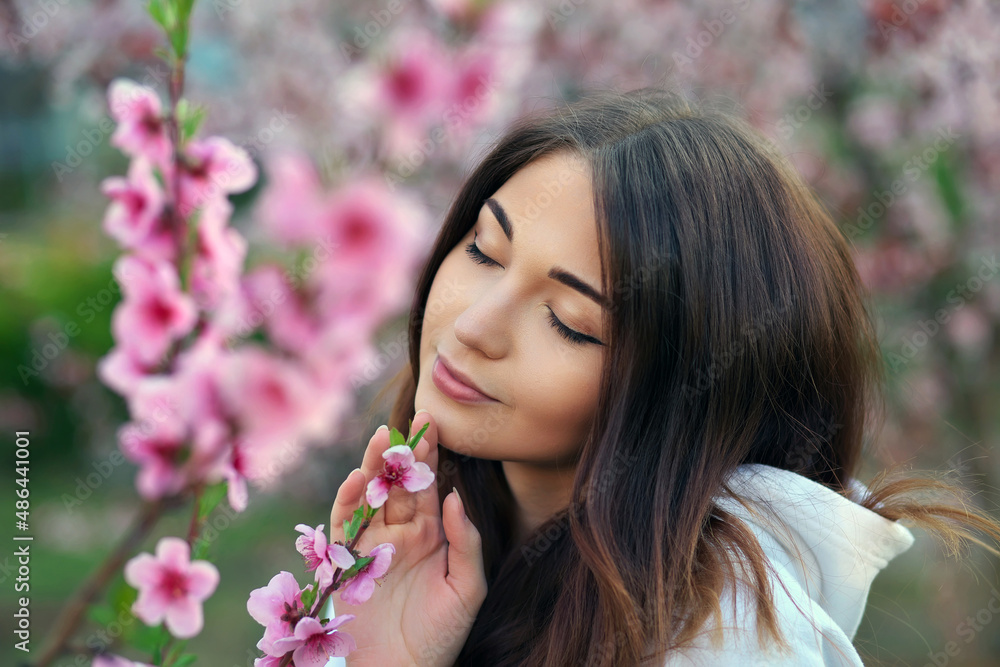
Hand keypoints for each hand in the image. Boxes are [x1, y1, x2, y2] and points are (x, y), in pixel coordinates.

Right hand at [329, 411, 487, 666]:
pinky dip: (347, 501)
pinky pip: (344, 525)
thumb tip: (454, 494)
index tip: (434, 422)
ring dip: (374, 467)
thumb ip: (465, 542)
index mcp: (431, 536)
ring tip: (382, 438)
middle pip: (398, 484)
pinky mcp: (345, 563)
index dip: (430, 455)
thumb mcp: (467, 589)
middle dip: (403, 452)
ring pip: (370, 496)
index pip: (430, 486)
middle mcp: (399, 534)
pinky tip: (356, 478)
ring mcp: (371, 546)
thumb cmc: (440, 637)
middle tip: (411, 421)